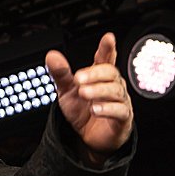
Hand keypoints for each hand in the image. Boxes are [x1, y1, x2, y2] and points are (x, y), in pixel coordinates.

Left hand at [46, 33, 133, 162]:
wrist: (86, 138)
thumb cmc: (81, 110)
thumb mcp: (66, 91)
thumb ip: (60, 74)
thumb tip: (51, 55)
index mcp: (99, 77)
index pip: (105, 59)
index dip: (107, 49)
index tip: (108, 38)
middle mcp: (113, 86)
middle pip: (110, 73)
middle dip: (95, 74)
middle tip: (78, 79)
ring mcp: (120, 101)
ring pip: (115, 91)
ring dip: (98, 91)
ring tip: (83, 93)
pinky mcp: (122, 118)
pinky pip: (120, 111)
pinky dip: (107, 109)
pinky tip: (95, 109)